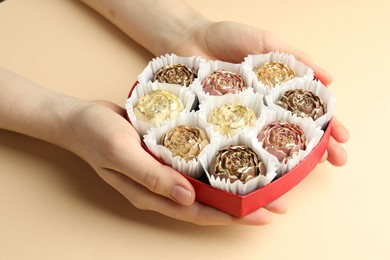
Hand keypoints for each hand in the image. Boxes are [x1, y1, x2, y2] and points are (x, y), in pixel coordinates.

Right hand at [65, 100, 286, 224]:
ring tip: (264, 182)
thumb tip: (188, 199)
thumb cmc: (96, 135)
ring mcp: (164, 172)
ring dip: (233, 185)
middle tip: (275, 201)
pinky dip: (216, 164)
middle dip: (242, 204)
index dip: (230, 216)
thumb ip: (152, 176)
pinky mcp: (166, 155)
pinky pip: (195, 165)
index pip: (198, 212)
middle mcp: (163, 187)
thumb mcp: (121, 153)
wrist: (79, 119)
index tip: (261, 215)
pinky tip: (232, 157)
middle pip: (208, 202)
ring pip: (205, 185)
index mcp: (152, 194)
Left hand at [162, 21, 348, 165]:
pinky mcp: (217, 128)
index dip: (328, 126)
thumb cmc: (225, 38)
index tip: (342, 140)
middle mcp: (262, 111)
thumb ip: (294, 58)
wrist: (185, 39)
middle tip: (333, 162)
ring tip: (302, 174)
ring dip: (286, 163)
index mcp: (276, 93)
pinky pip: (234, 148)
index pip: (308, 113)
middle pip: (293, 134)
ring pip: (266, 147)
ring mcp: (240, 122)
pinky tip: (261, 174)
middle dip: (316, 150)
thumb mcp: (264, 43)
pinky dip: (248, 162)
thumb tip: (330, 78)